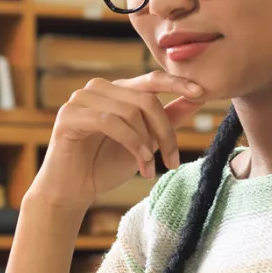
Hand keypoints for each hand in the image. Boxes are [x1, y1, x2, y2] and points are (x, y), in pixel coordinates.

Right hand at [30, 71, 206, 209]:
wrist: (71, 193)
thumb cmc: (104, 167)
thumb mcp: (144, 143)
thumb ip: (166, 120)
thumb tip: (197, 98)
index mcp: (116, 91)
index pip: (151, 79)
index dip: (177, 83)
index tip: (202, 92)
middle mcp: (97, 89)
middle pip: (146, 99)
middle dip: (165, 132)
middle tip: (173, 160)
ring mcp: (80, 99)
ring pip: (130, 111)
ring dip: (147, 143)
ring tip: (149, 166)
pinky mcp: (69, 115)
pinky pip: (111, 122)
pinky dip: (132, 143)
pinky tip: (139, 163)